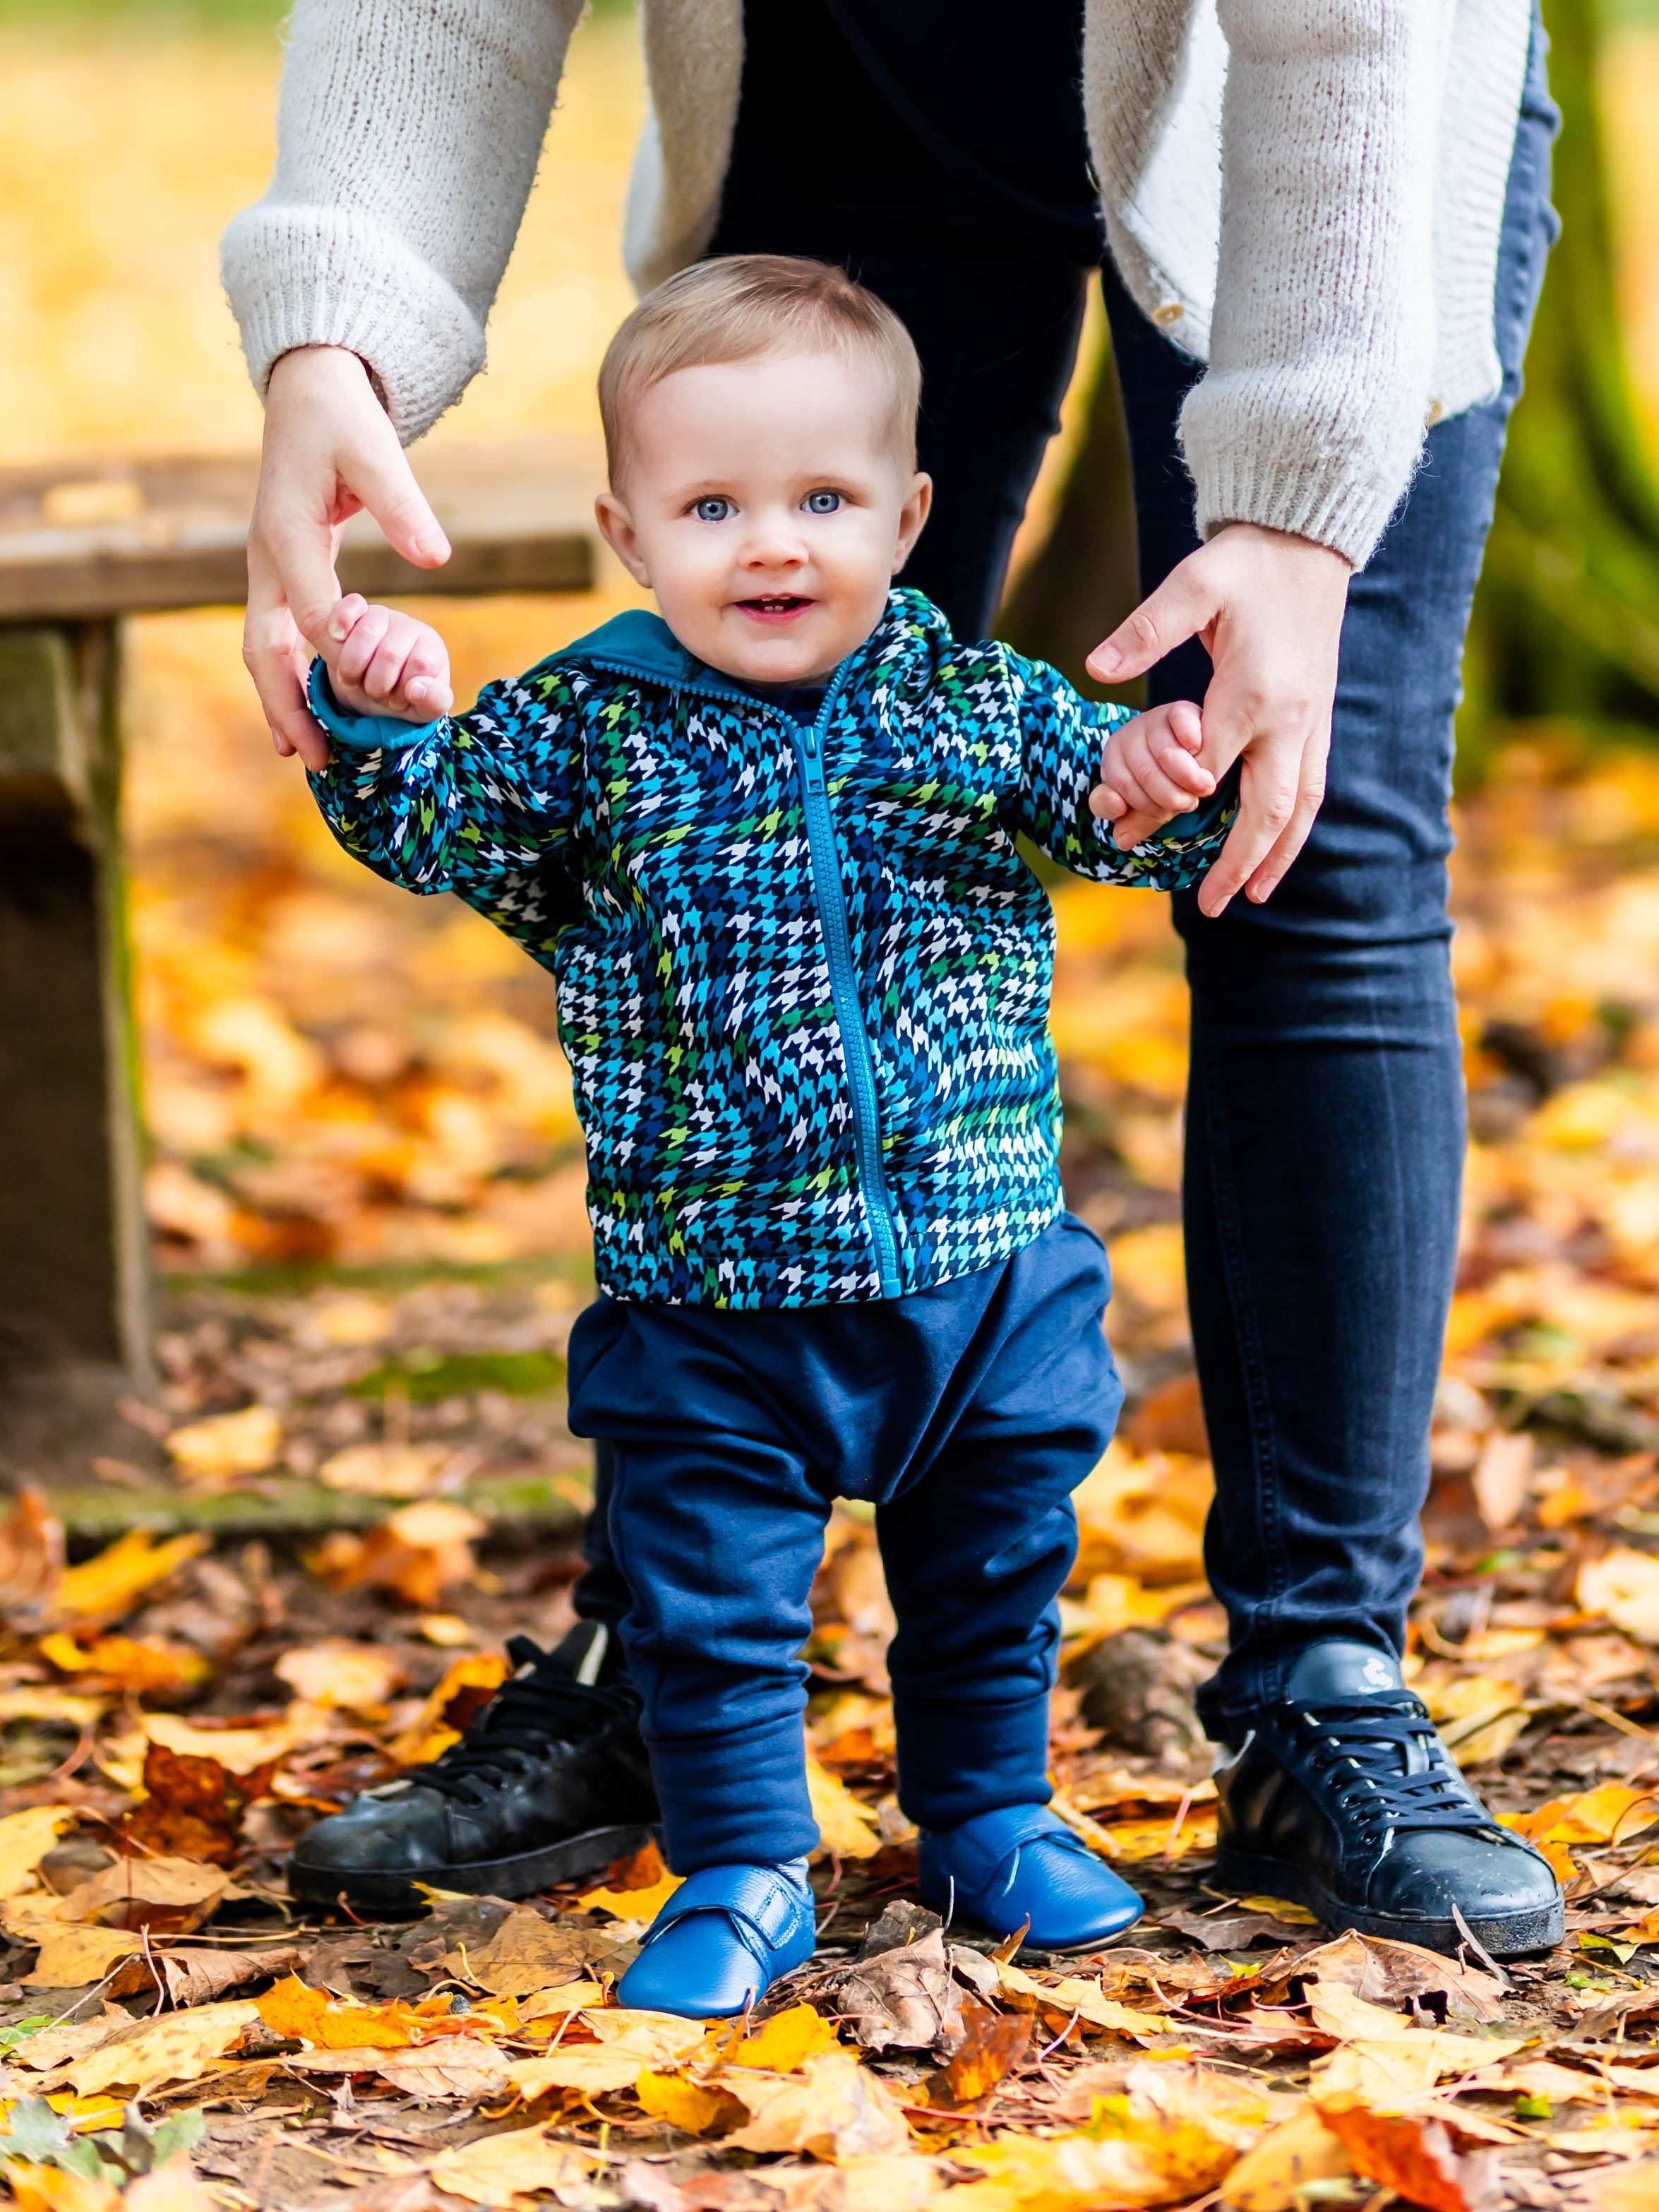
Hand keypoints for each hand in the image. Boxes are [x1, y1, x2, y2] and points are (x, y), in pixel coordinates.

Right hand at [244, 346, 450, 772]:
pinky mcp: (281, 571)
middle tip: (313, 758)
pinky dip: (290, 677)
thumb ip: (403, 504)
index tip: (370, 690)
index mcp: (287, 535)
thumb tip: (436, 558)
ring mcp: (267, 568)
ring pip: (263, 649)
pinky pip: (276, 636)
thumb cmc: (343, 417)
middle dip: (287, 706)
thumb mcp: (376, 451)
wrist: (307, 391)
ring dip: (282, 702)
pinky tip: (312, 712)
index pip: (311, 615)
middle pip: (265, 649)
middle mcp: (266, 559)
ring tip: (305, 754)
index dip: (339, 657)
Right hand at [324, 595, 453, 720]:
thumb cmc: (404, 696)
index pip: (421, 664)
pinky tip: (339, 636)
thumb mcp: (424, 707)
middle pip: (390, 654)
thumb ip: (434, 702)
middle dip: (377, 685)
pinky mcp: (357, 610)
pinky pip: (351, 604)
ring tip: (353, 680)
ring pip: (366, 633)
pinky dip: (342, 620)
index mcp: (431, 649)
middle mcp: (409, 628)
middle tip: (375, 693)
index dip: (403, 689)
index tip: (397, 699)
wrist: (373, 686)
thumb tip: (415, 688)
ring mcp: (383, 616)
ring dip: (352, 668)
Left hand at [1087, 523, 1350, 916]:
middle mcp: (1290, 719)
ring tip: (1252, 896)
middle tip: (1209, 907)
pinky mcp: (1319, 719)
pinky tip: (1278, 851)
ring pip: (1300, 808)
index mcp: (1252, 693)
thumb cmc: (1246, 564)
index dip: (1165, 808)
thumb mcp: (1192, 584)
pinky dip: (1295, 828)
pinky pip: (1311, 788)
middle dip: (1237, 863)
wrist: (1307, 542)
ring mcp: (1311, 722)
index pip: (1203, 774)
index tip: (1126, 833)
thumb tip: (1095, 667)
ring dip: (1278, 856)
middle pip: (1266, 811)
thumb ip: (1146, 628)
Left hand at [1090, 699, 1212, 846]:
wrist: (1198, 746)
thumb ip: (1138, 819)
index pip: (1115, 794)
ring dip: (1188, 777)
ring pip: (1165, 755)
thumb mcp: (1151, 803)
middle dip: (1170, 798)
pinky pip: (1181, 724)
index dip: (1143, 809)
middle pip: (1144, 776)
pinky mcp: (1177, 710)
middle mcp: (1125, 739)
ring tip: (1202, 787)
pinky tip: (1198, 750)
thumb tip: (1122, 840)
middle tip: (1189, 804)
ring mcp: (1151, 722)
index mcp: (1112, 764)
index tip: (1164, 815)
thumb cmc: (1169, 780)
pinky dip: (1192, 740)